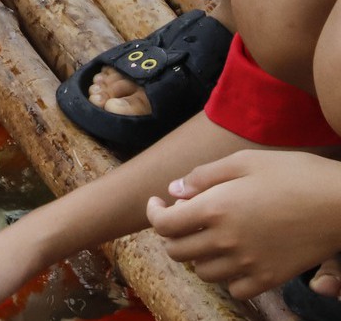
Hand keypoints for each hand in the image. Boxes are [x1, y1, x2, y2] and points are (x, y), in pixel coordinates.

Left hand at [146, 150, 340, 298]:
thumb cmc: (295, 174)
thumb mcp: (245, 161)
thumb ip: (203, 176)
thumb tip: (174, 191)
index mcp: (214, 209)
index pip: (163, 225)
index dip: (154, 214)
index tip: (159, 204)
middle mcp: (226, 241)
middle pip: (177, 251)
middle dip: (172, 234)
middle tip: (183, 219)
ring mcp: (248, 263)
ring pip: (203, 272)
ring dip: (198, 255)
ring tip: (209, 238)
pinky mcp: (271, 278)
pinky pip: (235, 289)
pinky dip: (227, 277)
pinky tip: (234, 258)